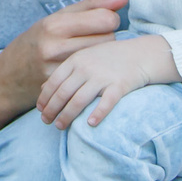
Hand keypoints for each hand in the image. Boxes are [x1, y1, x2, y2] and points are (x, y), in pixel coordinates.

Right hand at [0, 0, 126, 142]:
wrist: (7, 77)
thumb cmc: (36, 41)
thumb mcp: (57, 18)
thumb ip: (92, 6)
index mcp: (55, 24)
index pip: (106, 19)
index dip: (109, 19)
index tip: (100, 22)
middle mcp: (55, 47)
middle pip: (108, 39)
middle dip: (106, 37)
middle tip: (94, 39)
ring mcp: (57, 70)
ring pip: (103, 58)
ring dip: (102, 55)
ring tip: (89, 53)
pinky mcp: (61, 88)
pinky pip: (92, 76)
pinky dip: (92, 72)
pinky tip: (84, 70)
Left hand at [38, 33, 176, 128]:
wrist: (141, 53)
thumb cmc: (110, 58)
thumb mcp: (85, 57)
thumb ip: (65, 70)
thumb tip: (42, 87)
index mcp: (76, 60)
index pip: (54, 81)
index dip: (45, 97)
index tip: (40, 109)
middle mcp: (87, 67)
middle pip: (63, 93)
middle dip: (52, 110)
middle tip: (46, 122)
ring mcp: (103, 76)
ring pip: (78, 101)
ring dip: (67, 116)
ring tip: (60, 126)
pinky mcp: (119, 85)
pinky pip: (106, 103)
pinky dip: (97, 114)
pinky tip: (90, 124)